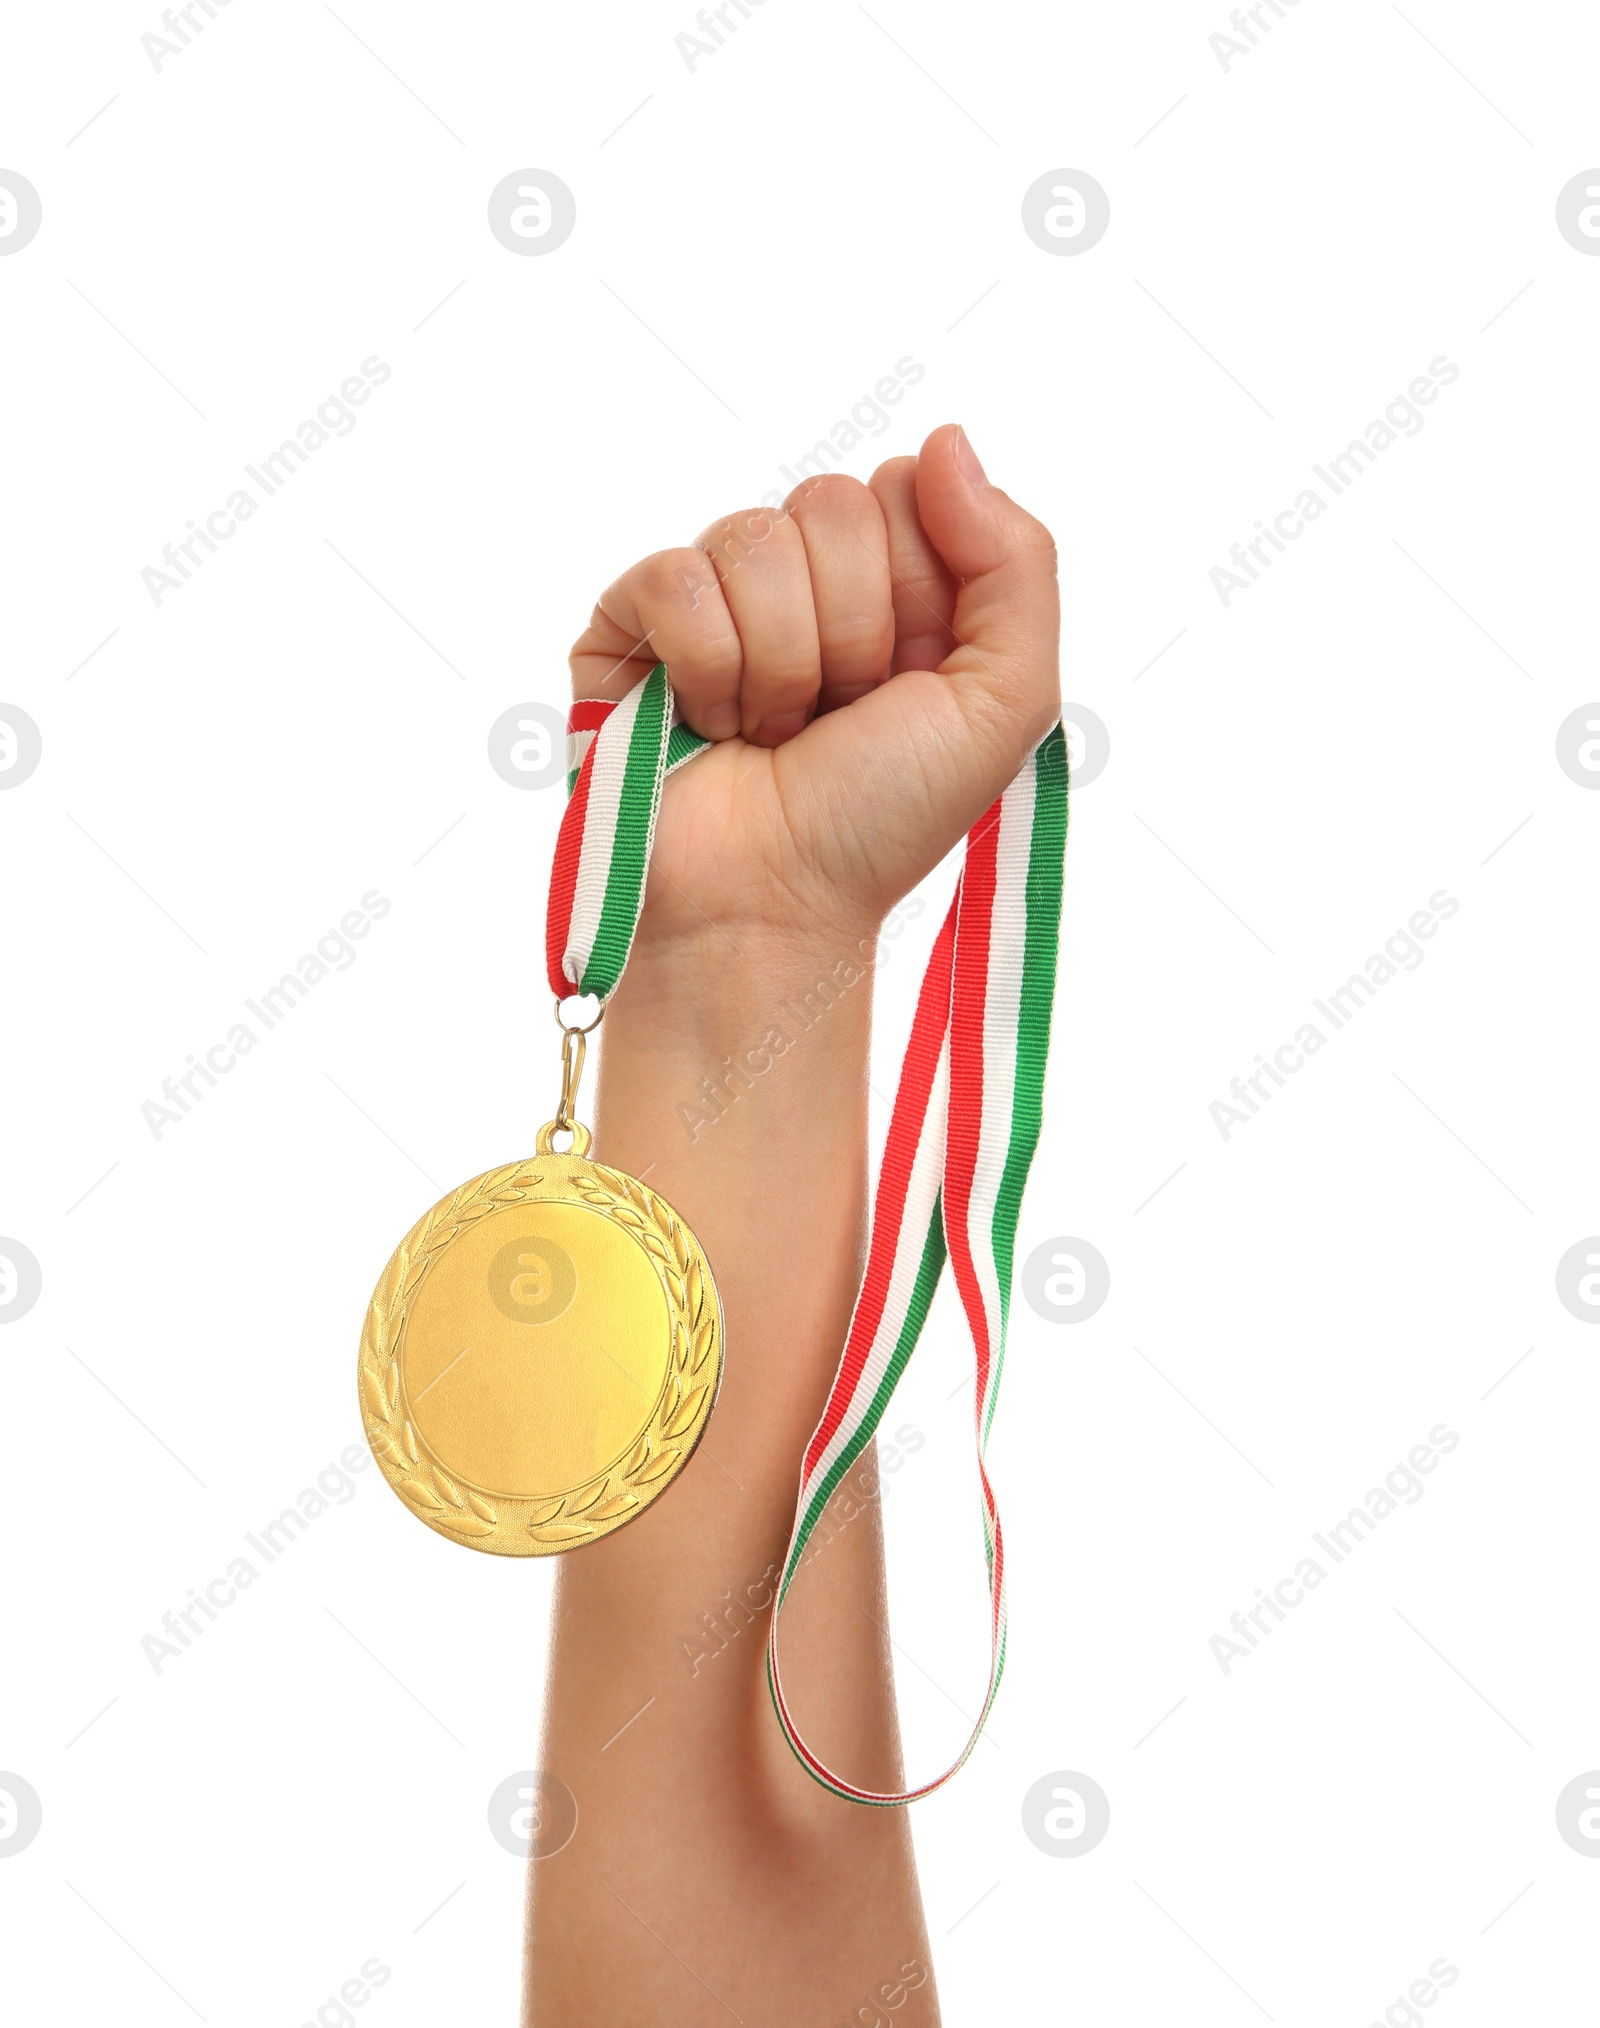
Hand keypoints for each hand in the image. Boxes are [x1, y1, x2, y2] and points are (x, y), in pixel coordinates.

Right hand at [568, 424, 1059, 948]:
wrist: (771, 906)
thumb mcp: (1004, 700)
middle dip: (849, 631)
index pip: (907, 488)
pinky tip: (709, 725)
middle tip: (834, 716)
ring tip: (772, 733)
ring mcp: (713, 597)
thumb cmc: (880, 821)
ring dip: (780, 664)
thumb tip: (946, 439)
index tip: (905, 679)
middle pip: (833, 502)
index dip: (915, 587)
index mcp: (894, 587)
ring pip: (755, 536)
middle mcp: (802, 580)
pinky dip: (707, 668)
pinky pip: (675, 576)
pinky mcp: (630, 623)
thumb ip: (1018, 562)